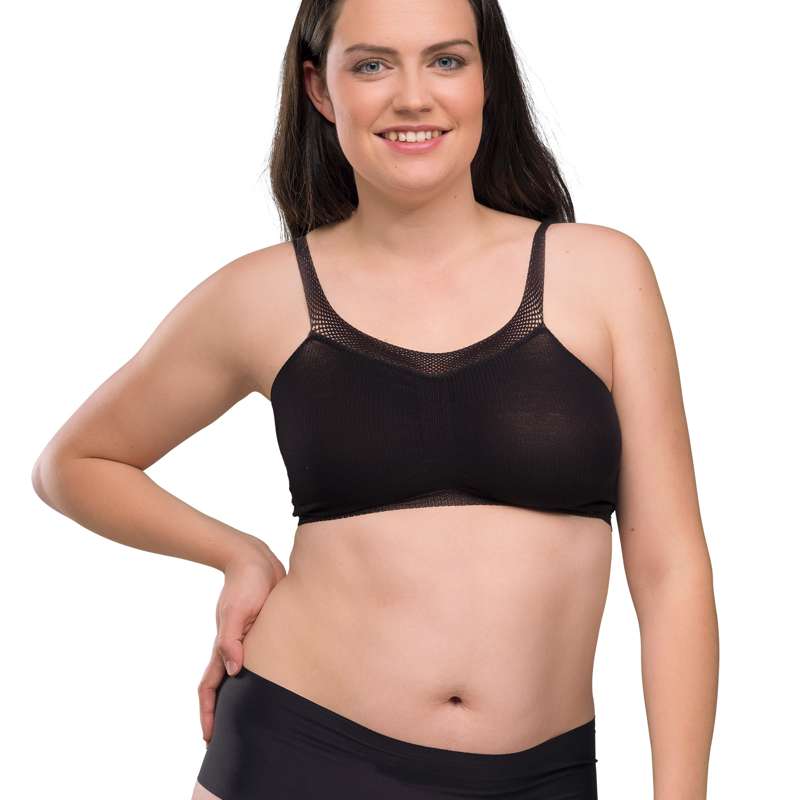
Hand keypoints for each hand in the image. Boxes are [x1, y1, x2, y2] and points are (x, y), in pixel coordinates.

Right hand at [198, 534, 285, 744]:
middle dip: (220, 714)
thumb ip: (232, 640)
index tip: (209, 738)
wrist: (254, 559)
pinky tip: (267, 684)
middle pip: (221, 688)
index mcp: (224, 646)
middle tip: (225, 741)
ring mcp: (244, 639)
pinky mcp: (258, 630)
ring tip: (246, 720)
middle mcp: (232, 646)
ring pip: (237, 677)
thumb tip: (234, 672)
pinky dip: (253, 678)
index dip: (208, 714)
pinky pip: (253, 660)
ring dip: (236, 699)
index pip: (210, 688)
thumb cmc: (247, 583)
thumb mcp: (238, 611)